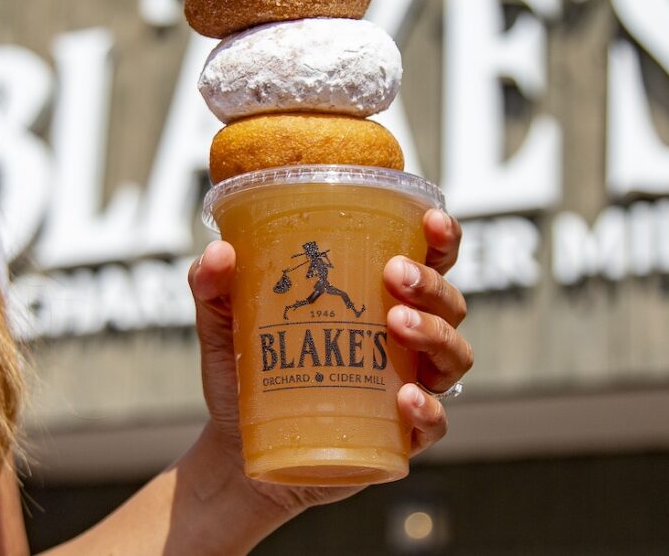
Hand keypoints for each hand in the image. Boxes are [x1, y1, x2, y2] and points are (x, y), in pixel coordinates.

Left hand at [187, 208, 471, 513]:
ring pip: (453, 355)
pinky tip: (405, 398)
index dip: (441, 237)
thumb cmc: (247, 374)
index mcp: (379, 297)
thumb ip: (215, 286)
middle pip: (449, 303)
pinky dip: (428, 409)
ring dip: (434, 334)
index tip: (429, 220)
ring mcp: (411, 387)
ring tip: (395, 324)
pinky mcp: (402, 437)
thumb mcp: (224, 324)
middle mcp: (407, 339)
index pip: (430, 259)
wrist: (240, 449)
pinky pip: (436, 422)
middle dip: (431, 283)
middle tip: (394, 275)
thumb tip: (218, 253)